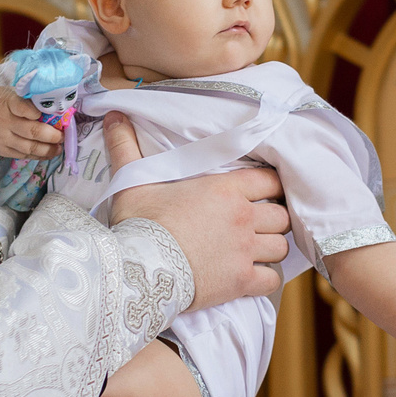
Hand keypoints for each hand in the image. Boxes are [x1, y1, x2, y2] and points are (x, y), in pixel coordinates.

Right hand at [0, 70, 60, 159]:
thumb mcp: (9, 94)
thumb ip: (28, 100)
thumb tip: (55, 109)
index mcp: (6, 102)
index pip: (21, 106)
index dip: (36, 111)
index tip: (50, 112)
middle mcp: (3, 121)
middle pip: (31, 131)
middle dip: (51, 135)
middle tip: (62, 134)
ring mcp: (2, 138)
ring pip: (29, 147)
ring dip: (48, 149)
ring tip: (59, 146)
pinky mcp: (1, 150)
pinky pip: (23, 155)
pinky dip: (39, 155)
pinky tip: (49, 152)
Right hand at [102, 113, 289, 306]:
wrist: (139, 270)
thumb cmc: (139, 224)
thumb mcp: (132, 182)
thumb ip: (126, 147)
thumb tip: (113, 115)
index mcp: (225, 189)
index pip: (270, 180)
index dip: (271, 186)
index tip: (263, 192)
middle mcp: (242, 218)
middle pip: (281, 216)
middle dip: (274, 219)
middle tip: (258, 224)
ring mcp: (245, 251)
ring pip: (280, 248)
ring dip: (271, 248)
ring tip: (257, 250)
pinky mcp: (241, 282)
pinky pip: (272, 280)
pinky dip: (267, 279)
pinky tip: (255, 276)